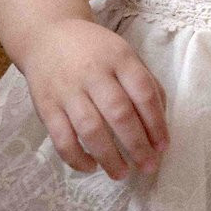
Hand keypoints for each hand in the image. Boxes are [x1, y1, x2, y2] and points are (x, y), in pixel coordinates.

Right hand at [20, 16, 169, 180]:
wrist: (48, 37)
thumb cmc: (95, 51)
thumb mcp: (124, 54)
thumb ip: (144, 82)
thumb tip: (160, 121)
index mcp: (120, 58)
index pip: (143, 92)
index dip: (156, 122)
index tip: (163, 146)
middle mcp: (94, 73)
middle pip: (119, 113)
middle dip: (137, 145)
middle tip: (148, 166)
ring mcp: (68, 91)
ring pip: (90, 129)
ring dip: (109, 156)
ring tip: (122, 173)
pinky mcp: (47, 107)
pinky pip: (62, 138)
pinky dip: (77, 158)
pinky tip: (91, 167)